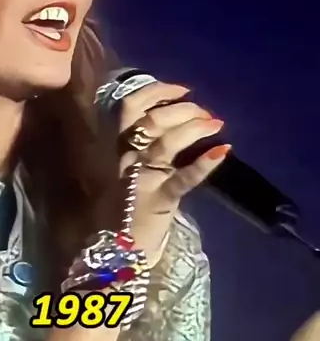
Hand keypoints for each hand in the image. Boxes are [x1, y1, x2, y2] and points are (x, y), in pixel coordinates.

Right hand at [118, 82, 230, 266]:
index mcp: (119, 147)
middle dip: (182, 109)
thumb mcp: (129, 169)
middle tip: (205, 111)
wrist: (117, 251)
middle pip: (151, 120)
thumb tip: (173, 118)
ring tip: (216, 123)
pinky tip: (222, 150)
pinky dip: (203, 164)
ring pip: (164, 143)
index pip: (129, 107)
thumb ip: (143, 145)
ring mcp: (142, 178)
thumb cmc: (126, 207)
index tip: (182, 89)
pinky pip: (182, 179)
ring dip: (192, 128)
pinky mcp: (160, 199)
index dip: (156, 91)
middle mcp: (127, 158)